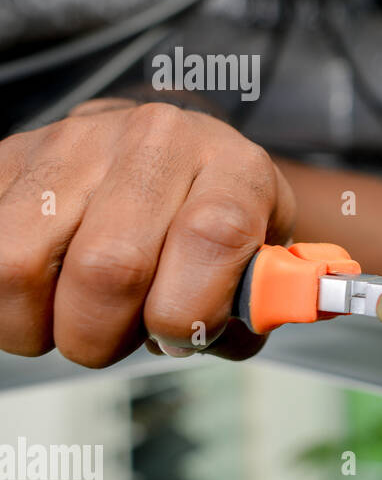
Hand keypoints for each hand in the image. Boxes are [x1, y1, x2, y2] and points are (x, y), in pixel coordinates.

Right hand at [0, 97, 296, 363]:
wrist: (173, 164)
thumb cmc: (214, 234)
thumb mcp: (258, 274)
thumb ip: (244, 316)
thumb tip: (194, 339)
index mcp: (234, 168)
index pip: (212, 235)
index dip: (188, 310)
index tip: (178, 334)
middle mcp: (156, 140)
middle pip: (107, 266)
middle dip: (105, 334)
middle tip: (118, 333)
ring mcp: (75, 141)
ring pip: (16, 265)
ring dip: (37, 322)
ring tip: (74, 311)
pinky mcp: (10, 157)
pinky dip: (2, 301)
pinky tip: (41, 290)